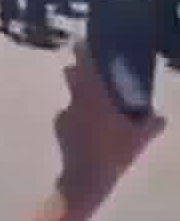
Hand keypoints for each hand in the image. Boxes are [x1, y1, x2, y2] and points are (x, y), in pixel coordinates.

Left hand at [55, 42, 165, 207]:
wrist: (86, 178)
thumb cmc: (114, 151)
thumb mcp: (139, 138)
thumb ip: (151, 124)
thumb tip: (161, 117)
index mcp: (94, 95)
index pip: (84, 64)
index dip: (81, 50)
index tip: (81, 42)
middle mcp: (76, 100)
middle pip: (71, 75)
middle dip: (78, 71)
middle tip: (92, 76)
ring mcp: (65, 114)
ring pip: (72, 98)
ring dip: (80, 99)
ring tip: (94, 112)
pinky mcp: (59, 129)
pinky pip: (68, 118)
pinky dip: (76, 120)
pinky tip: (87, 132)